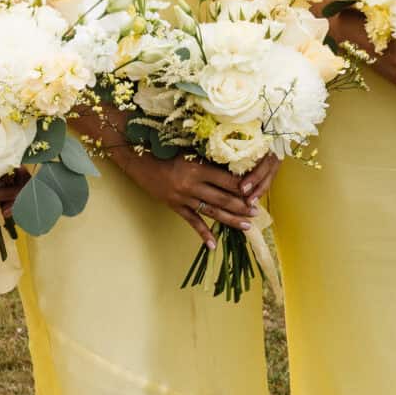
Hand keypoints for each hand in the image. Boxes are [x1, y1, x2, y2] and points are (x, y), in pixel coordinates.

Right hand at [114, 147, 254, 244]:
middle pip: (223, 198)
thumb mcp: (189, 150)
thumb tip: (233, 167)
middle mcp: (191, 184)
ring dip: (230, 220)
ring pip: (212, 212)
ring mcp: (182, 197)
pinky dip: (203, 234)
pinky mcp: (174, 206)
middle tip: (257, 212)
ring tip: (246, 226)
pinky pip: (192, 222)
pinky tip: (214, 244)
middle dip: (242, 206)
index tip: (256, 191)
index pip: (227, 180)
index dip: (243, 187)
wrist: (139, 159)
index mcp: (198, 167)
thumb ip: (209, 160)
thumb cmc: (165, 150)